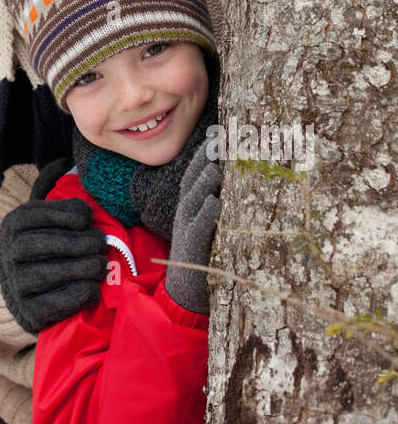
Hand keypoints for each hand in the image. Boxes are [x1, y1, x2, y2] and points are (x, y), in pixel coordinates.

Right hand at [0, 157, 106, 334]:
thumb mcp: (38, 216)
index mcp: (14, 224)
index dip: (68, 214)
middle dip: (81, 243)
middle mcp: (10, 251)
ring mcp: (16, 282)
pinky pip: (55, 302)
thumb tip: (65, 160)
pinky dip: (77, 294)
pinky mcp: (27, 310)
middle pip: (50, 243)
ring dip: (83, 268)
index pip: (41, 213)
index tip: (87, 219)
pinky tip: (92, 287)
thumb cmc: (38, 247)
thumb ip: (50, 189)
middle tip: (101, 244)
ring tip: (99, 264)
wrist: (16, 294)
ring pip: (53, 272)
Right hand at [164, 143, 221, 314]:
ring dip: (204, 183)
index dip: (206, 151)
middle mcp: (186, 212)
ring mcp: (187, 228)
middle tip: (218, 137)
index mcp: (191, 204)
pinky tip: (216, 204)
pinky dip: (207, 215)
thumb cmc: (206, 255)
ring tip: (215, 167)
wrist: (185, 292)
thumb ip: (219, 204)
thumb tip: (238, 180)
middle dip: (203, 157)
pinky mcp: (192, 248)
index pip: (196, 171)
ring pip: (194, 200)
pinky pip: (199, 229)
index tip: (220, 131)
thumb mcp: (210, 225)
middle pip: (192, 178)